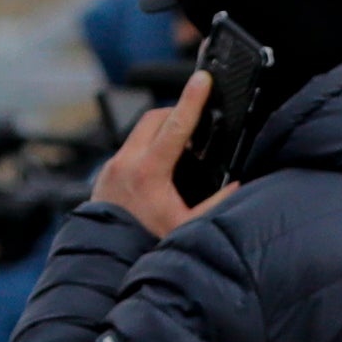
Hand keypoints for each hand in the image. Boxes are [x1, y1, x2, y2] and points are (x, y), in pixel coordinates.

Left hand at [91, 70, 239, 237]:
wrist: (105, 262)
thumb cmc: (145, 247)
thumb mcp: (188, 228)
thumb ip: (216, 204)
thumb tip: (237, 185)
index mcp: (149, 173)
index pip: (176, 125)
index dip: (193, 99)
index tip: (203, 78)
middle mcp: (126, 164)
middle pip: (154, 118)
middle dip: (177, 112)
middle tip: (198, 124)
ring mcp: (112, 167)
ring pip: (139, 131)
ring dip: (162, 130)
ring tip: (182, 150)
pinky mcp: (105, 174)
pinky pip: (129, 148)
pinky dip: (148, 148)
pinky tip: (161, 169)